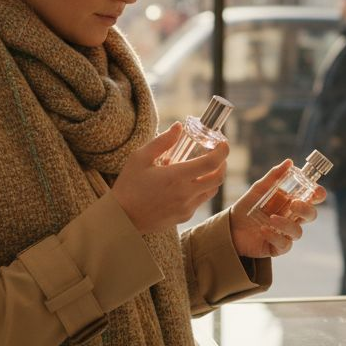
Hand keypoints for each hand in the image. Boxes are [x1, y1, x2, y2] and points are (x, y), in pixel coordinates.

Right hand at [114, 123, 228, 233]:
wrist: (122, 218)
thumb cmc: (129, 186)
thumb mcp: (140, 158)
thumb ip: (162, 142)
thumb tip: (179, 127)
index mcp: (176, 177)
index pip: (211, 163)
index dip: (222, 151)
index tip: (223, 143)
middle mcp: (186, 194)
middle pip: (218, 178)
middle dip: (222, 164)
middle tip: (217, 155)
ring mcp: (186, 207)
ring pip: (211, 191)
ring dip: (212, 178)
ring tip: (202, 168)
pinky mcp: (184, 217)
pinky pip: (199, 201)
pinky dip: (200, 190)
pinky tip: (187, 184)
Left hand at [229, 159, 326, 257]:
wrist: (229, 227)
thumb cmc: (246, 207)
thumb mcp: (258, 189)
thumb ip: (274, 176)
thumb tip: (289, 162)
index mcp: (291, 202)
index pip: (312, 198)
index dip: (318, 195)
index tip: (316, 192)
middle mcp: (292, 218)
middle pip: (310, 215)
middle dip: (306, 209)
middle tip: (294, 204)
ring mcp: (286, 233)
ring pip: (298, 231)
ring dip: (287, 224)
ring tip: (271, 218)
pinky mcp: (277, 247)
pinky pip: (285, 244)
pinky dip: (275, 236)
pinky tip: (264, 230)